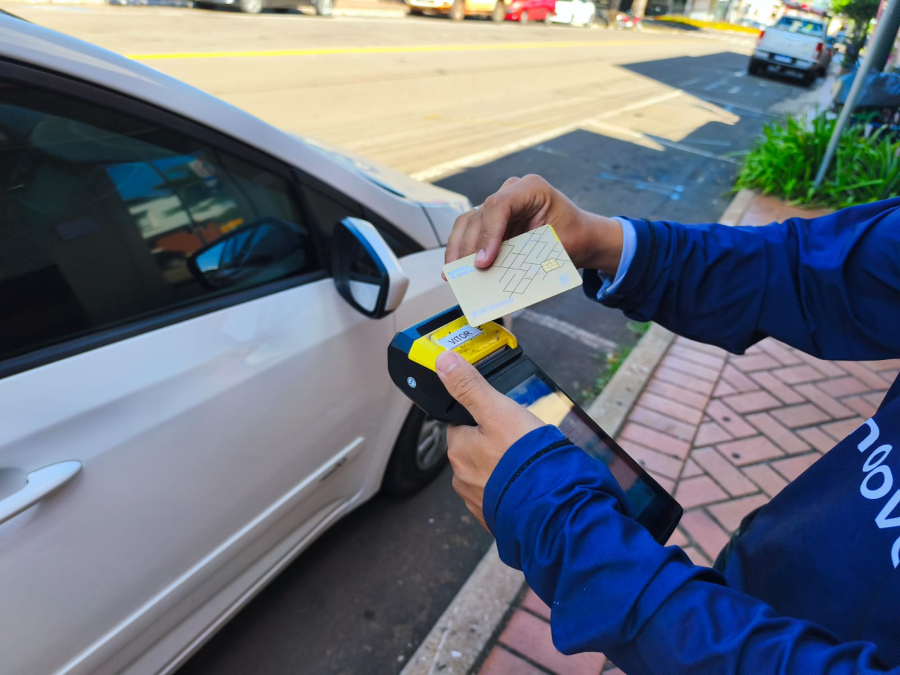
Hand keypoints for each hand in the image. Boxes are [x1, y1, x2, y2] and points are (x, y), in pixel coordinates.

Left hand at [435, 350, 543, 529]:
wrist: (551, 505)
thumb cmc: (524, 458)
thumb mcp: (498, 410)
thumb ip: (470, 386)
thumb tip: (443, 362)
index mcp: (458, 450)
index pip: (460, 426)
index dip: (481, 419)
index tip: (500, 419)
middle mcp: (462, 478)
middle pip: (475, 450)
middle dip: (494, 445)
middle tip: (520, 440)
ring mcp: (479, 500)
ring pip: (489, 474)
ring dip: (504, 468)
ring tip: (528, 462)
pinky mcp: (497, 516)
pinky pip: (501, 496)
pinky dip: (513, 489)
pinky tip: (530, 482)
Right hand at [445, 174, 623, 273]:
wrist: (580, 235)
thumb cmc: (573, 238)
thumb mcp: (557, 248)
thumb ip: (528, 257)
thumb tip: (498, 278)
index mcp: (532, 189)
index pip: (498, 205)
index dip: (487, 234)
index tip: (483, 262)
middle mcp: (511, 191)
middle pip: (479, 215)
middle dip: (470, 247)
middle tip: (466, 274)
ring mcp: (499, 204)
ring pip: (468, 222)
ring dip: (458, 248)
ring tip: (451, 273)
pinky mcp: (492, 220)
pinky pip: (470, 231)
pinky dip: (462, 250)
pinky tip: (454, 268)